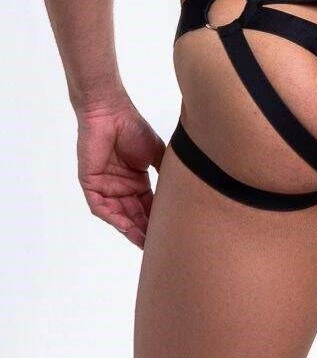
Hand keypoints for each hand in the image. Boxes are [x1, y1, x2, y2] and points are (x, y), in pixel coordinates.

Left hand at [76, 95, 165, 247]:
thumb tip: (184, 186)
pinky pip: (101, 207)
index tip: (171, 232)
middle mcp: (121, 188)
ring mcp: (105, 187)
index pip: (148, 206)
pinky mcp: (90, 184)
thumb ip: (166, 171)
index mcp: (135, 181)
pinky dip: (114, 218)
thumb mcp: (156, 153)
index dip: (157, 220)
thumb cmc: (132, 127)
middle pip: (134, 214)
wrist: (111, 112)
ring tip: (145, 242)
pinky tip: (127, 227)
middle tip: (160, 245)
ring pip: (119, 215)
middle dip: (146, 230)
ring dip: (131, 229)